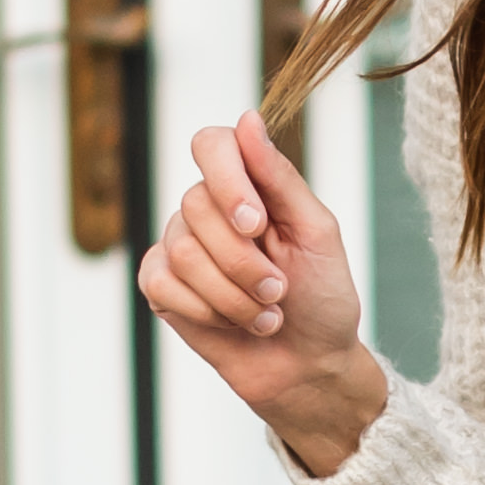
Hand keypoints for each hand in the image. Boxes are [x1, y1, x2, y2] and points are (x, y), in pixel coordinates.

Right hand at [137, 113, 389, 481]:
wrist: (309, 366)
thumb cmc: (322, 297)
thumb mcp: (316, 233)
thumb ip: (279, 177)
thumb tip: (247, 118)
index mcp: (249, 185)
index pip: (211, 145)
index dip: (228, 181)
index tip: (256, 225)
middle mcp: (208, 207)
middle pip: (196, 206)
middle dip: (245, 262)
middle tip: (279, 290)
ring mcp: (179, 244)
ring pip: (184, 253)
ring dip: (234, 295)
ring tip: (266, 314)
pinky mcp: (161, 284)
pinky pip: (163, 284)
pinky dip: (207, 312)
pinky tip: (233, 324)